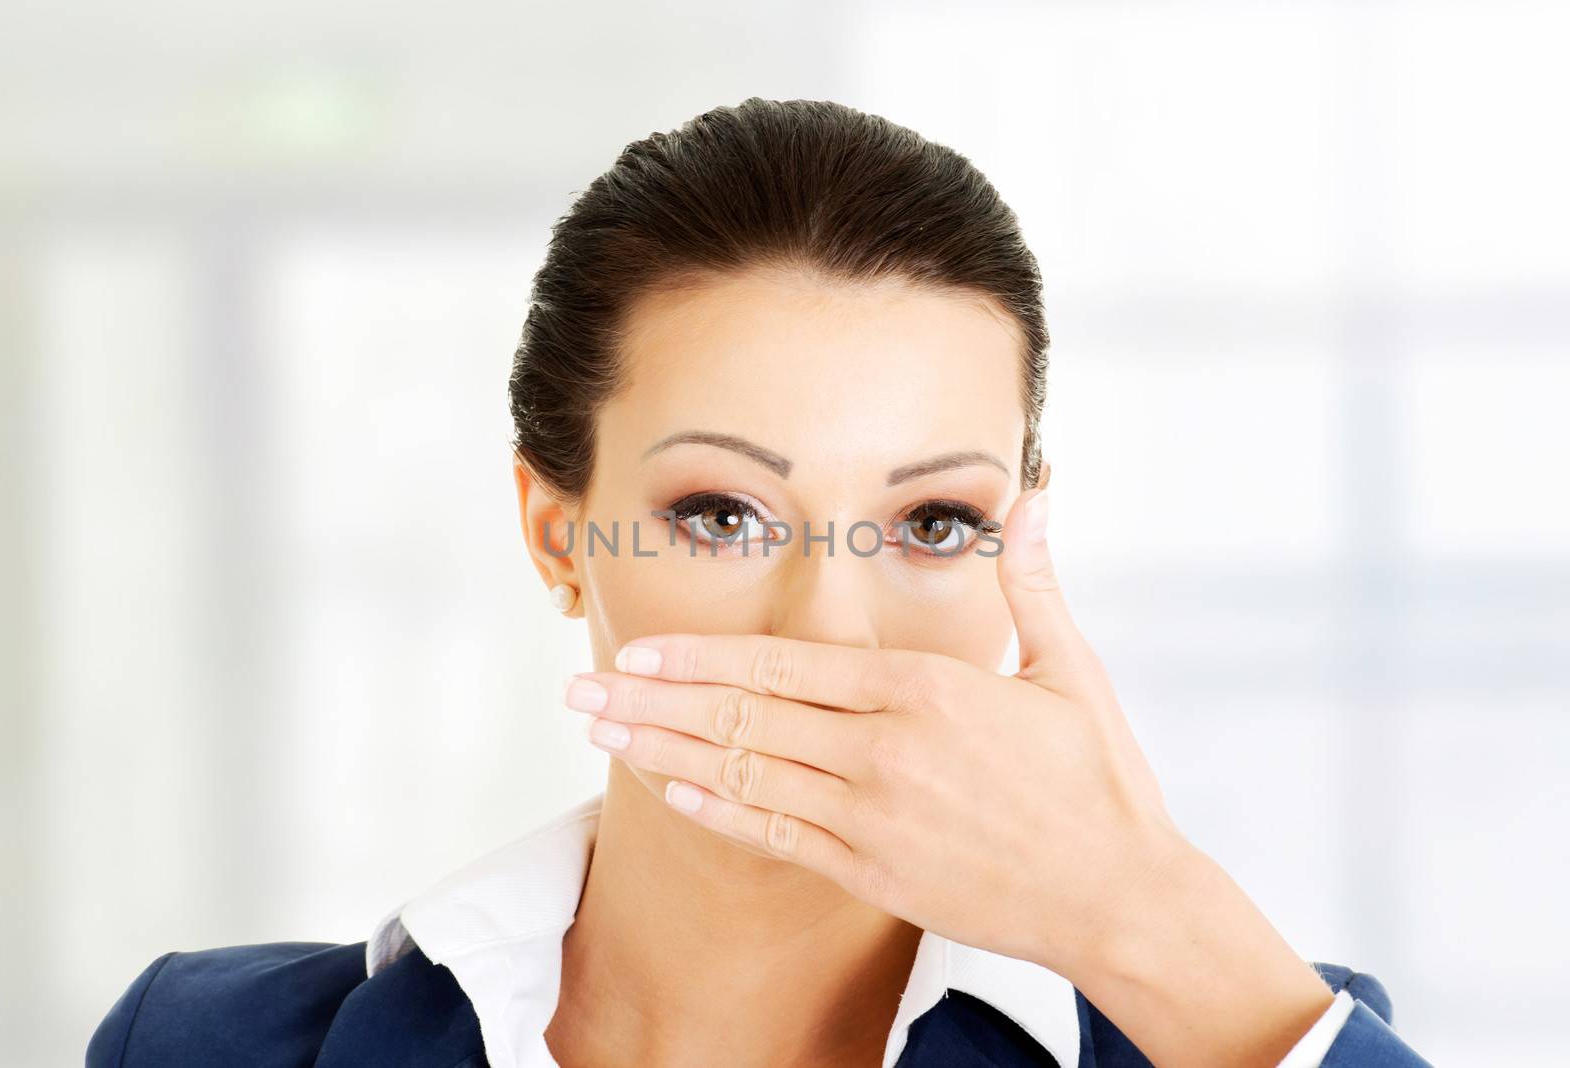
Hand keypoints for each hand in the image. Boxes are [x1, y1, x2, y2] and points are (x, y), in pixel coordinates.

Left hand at [564, 480, 1338, 1065]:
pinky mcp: (873, 873)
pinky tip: (669, 793)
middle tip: (579, 694)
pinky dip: (718, 812)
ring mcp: (873, 818)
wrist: (1122, 897)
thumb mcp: (1067, 668)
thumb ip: (1030, 579)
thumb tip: (1035, 490)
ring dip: (663, 752)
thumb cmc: (1099, 780)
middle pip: (744, 718)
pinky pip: (777, 836)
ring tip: (600, 736)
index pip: (785, 666)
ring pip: (745, 775)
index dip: (700, 660)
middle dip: (652, 703)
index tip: (637, 651)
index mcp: (924, 690)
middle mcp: (884, 751)